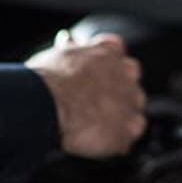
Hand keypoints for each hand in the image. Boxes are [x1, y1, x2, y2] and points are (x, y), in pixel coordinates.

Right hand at [26, 33, 146, 157]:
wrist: (46, 105)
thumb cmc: (47, 80)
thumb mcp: (57, 55)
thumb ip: (70, 49)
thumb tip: (68, 42)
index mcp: (108, 51)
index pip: (117, 50)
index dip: (106, 63)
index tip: (95, 72)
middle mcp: (125, 72)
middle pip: (131, 77)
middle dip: (118, 87)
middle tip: (96, 100)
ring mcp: (129, 100)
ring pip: (135, 105)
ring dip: (122, 112)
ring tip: (96, 123)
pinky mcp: (127, 127)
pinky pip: (133, 131)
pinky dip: (121, 136)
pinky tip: (102, 140)